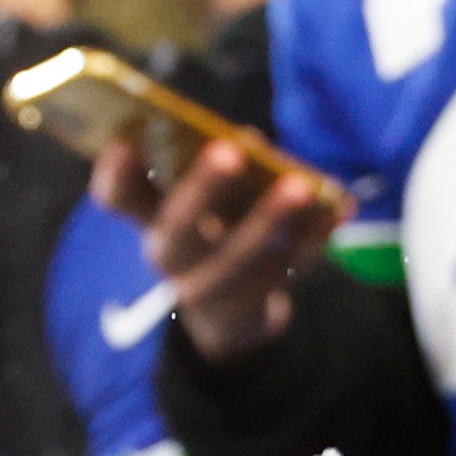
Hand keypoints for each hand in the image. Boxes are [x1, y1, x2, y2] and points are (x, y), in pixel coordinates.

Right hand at [97, 136, 342, 365]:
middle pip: (177, 231)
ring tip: (300, 186)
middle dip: (204, 191)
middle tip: (230, 153)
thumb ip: (218, 167)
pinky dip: (314, 240)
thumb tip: (249, 142)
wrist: (228, 315)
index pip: (117, 197)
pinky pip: (285, 273)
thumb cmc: (216, 230)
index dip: (117, 171)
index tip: (125, 140)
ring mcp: (207, 291)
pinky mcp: (250, 310)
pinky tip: (338, 208)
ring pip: (235, 262)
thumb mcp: (205, 200)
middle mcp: (170, 256)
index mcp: (151, 219)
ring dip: (269, 221)